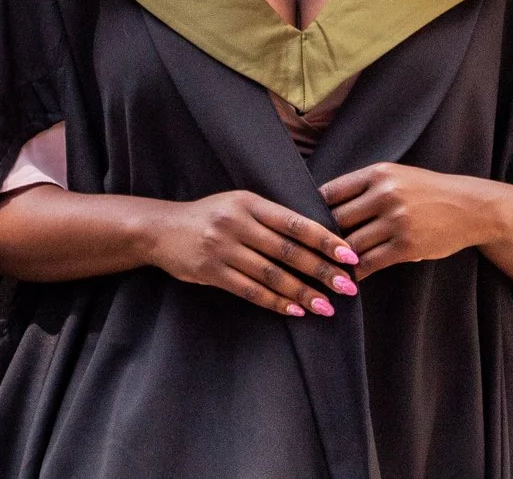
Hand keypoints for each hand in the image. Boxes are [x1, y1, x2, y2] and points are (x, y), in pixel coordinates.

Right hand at [144, 189, 360, 317]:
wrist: (161, 229)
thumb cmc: (210, 216)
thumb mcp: (239, 204)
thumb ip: (271, 218)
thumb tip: (318, 236)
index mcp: (250, 202)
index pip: (296, 223)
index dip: (325, 240)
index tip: (350, 255)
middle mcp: (237, 223)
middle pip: (288, 251)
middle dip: (321, 270)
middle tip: (347, 286)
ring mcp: (223, 248)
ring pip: (272, 275)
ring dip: (302, 292)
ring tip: (327, 306)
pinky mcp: (211, 272)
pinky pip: (250, 291)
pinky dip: (275, 302)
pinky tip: (295, 310)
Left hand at [319, 162, 501, 278]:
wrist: (470, 207)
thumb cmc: (428, 192)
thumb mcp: (397, 177)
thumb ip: (366, 187)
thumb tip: (326, 204)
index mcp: (379, 174)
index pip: (331, 192)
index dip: (313, 209)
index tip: (304, 223)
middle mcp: (385, 194)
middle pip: (337, 220)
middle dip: (322, 237)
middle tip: (306, 251)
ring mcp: (396, 221)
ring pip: (350, 244)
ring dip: (336, 258)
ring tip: (322, 268)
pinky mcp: (406, 246)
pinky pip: (370, 263)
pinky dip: (355, 273)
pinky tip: (347, 278)